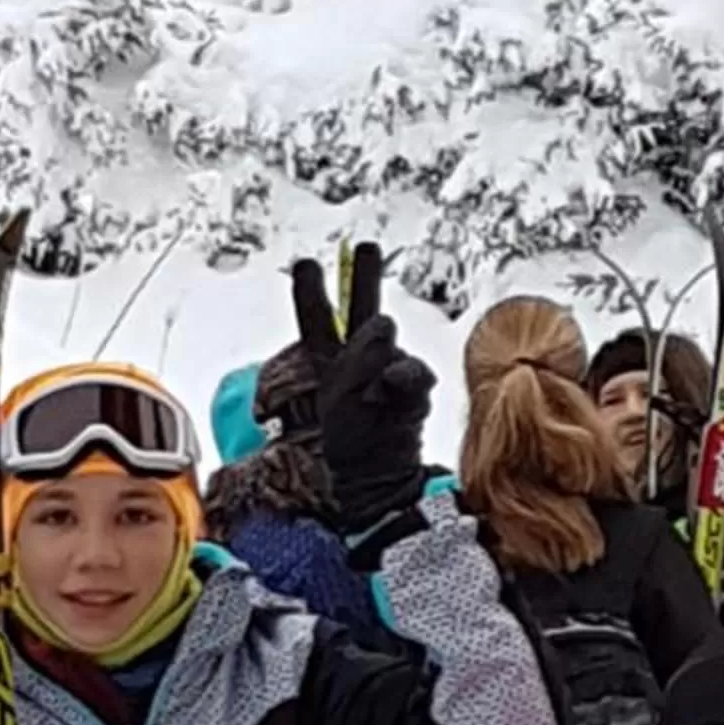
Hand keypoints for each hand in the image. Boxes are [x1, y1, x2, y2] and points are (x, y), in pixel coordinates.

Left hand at [291, 248, 435, 532]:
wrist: (377, 477)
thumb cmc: (347, 443)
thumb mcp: (336, 401)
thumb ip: (356, 361)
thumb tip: (384, 328)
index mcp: (327, 358)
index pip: (317, 318)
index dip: (311, 291)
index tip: (308, 264)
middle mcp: (358, 355)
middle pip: (362, 305)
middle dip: (364, 275)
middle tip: (366, 246)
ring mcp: (389, 366)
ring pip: (381, 333)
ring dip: (370, 354)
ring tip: (366, 392)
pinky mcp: (415, 385)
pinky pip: (409, 370)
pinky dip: (400, 379)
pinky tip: (389, 393)